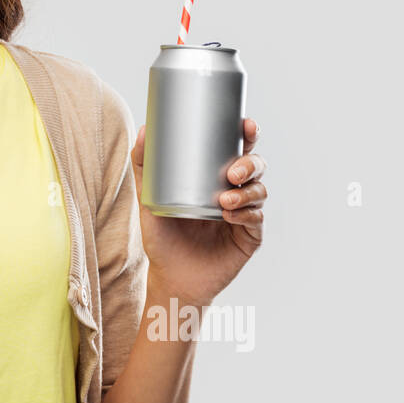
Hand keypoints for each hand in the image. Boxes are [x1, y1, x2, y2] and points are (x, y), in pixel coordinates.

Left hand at [131, 117, 265, 306]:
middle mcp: (235, 191)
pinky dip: (246, 214)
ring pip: (259, 191)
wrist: (170, 277)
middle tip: (232, 172)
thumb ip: (144, 166)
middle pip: (255, 166)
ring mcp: (245, 214)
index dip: (247, 134)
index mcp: (215, 177)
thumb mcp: (149, 198)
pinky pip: (256, 220)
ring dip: (247, 191)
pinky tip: (229, 216)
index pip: (237, 148)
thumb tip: (145, 129)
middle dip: (250, 163)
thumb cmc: (162, 237)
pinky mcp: (250, 237)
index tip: (246, 125)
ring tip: (225, 199)